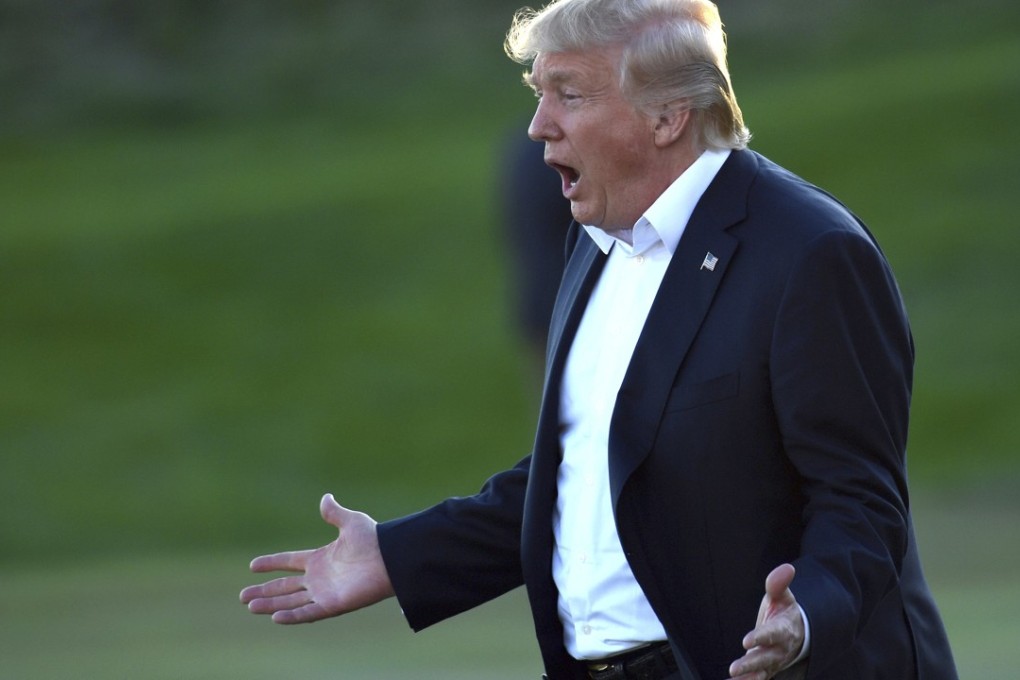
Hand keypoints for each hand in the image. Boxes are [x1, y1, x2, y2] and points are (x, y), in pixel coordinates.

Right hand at [239, 493, 394, 623]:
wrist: (390, 557)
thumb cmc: (374, 539)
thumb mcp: (351, 521)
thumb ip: (334, 513)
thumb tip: (325, 497)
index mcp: (321, 558)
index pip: (289, 562)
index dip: (272, 563)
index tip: (252, 565)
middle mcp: (320, 577)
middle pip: (285, 587)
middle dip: (264, 591)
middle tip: (242, 596)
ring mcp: (325, 592)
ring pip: (291, 601)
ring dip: (271, 604)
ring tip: (250, 606)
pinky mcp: (334, 604)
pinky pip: (308, 613)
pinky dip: (292, 616)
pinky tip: (274, 617)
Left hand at [728, 563, 805, 679]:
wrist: (799, 634)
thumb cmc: (785, 612)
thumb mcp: (783, 596)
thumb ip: (779, 584)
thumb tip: (787, 568)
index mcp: (784, 629)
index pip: (772, 634)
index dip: (760, 637)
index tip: (746, 640)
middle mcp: (779, 649)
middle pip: (765, 658)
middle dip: (750, 664)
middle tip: (734, 668)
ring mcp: (773, 662)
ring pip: (760, 672)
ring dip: (748, 677)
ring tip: (733, 679)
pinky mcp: (767, 669)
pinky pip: (757, 678)